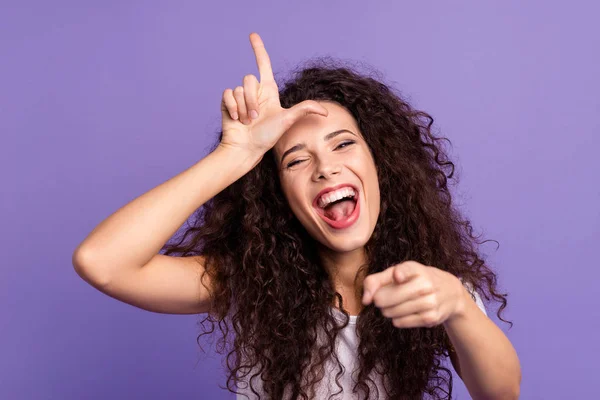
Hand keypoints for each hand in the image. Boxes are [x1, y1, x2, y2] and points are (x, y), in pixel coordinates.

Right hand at [219, 33, 328, 157]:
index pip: (263, 64)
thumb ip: (305, 109)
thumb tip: (325, 112)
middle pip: (249, 78)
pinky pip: (228, 94)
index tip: (252, 35)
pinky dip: (232, 107)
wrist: (246, 148)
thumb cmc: (266, 137)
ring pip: (239, 88)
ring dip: (243, 107)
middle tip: (255, 117)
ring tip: (247, 121)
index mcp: (268, 91)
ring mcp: (240, 97)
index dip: (258, 49)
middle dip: (252, 100)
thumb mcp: (288, 120)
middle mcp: (254, 91)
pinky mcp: (228, 102)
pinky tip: (236, 119)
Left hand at [361, 261, 465, 328]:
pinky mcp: (430, 318)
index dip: (398, 274)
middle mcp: (425, 284)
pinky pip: (399, 323)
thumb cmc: (416, 280)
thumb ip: (375, 281)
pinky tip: (406, 312)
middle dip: (379, 300)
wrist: (450, 293)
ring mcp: (429, 302)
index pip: (405, 270)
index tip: (398, 277)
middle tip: (386, 297)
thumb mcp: (397, 273)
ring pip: (390, 312)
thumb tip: (365, 300)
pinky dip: (397, 319)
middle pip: (384, 299)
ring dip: (387, 310)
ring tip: (397, 304)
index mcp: (415, 269)